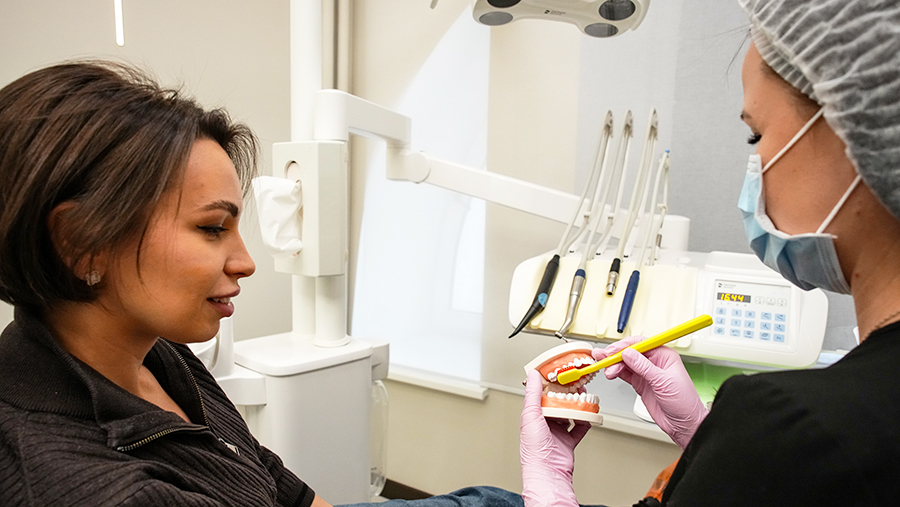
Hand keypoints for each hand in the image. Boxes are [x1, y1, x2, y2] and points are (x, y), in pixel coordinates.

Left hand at [520, 369, 590, 506]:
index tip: (559, 374)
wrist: (548, 474)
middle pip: (557, 403)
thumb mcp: (530, 416)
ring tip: (584, 397)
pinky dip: (585, 421)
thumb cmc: (534, 451)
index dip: (550, 384)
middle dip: (567, 394)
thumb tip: (533, 375)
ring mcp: (556, 433)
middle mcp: (544, 424)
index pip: (541, 395)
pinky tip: (589, 415)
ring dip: (576, 406)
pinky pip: (579, 428)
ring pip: (568, 414)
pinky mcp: (568, 442)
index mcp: (532, 416)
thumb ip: (532, 395)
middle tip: (576, 384)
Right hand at [593, 336, 707, 449]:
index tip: (613, 350)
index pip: (641, 344)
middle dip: (616, 354)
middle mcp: (655, 362)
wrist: (684, 424)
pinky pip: (625, 374)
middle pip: (631, 352)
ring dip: (614, 364)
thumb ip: (644, 367)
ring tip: (605, 368)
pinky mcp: (641, 384)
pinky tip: (610, 372)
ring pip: (626, 363)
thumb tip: (628, 354)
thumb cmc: (684, 402)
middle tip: (603, 357)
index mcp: (664, 356)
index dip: (625, 346)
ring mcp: (646, 373)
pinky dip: (616, 372)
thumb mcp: (664, 382)